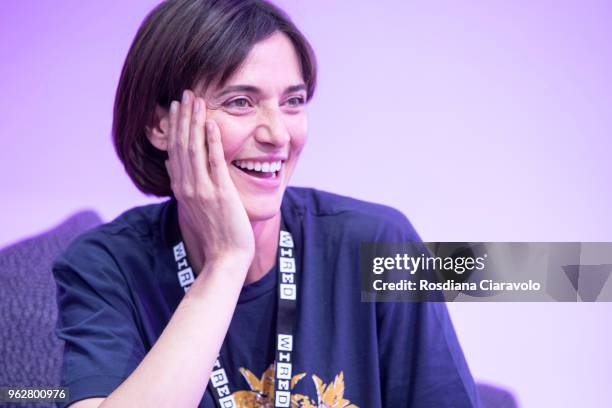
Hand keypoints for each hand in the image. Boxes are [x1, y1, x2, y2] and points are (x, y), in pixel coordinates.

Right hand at [165, 90, 254, 273]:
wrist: (226, 257)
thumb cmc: (215, 234)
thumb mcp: (194, 207)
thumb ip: (184, 185)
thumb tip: (173, 165)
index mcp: (181, 188)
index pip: (174, 150)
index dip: (174, 127)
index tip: (175, 108)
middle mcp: (187, 186)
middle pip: (181, 145)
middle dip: (183, 118)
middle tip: (184, 94)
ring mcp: (203, 189)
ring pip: (194, 149)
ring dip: (195, 123)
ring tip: (196, 101)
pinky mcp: (220, 194)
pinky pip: (215, 163)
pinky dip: (212, 142)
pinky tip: (212, 124)